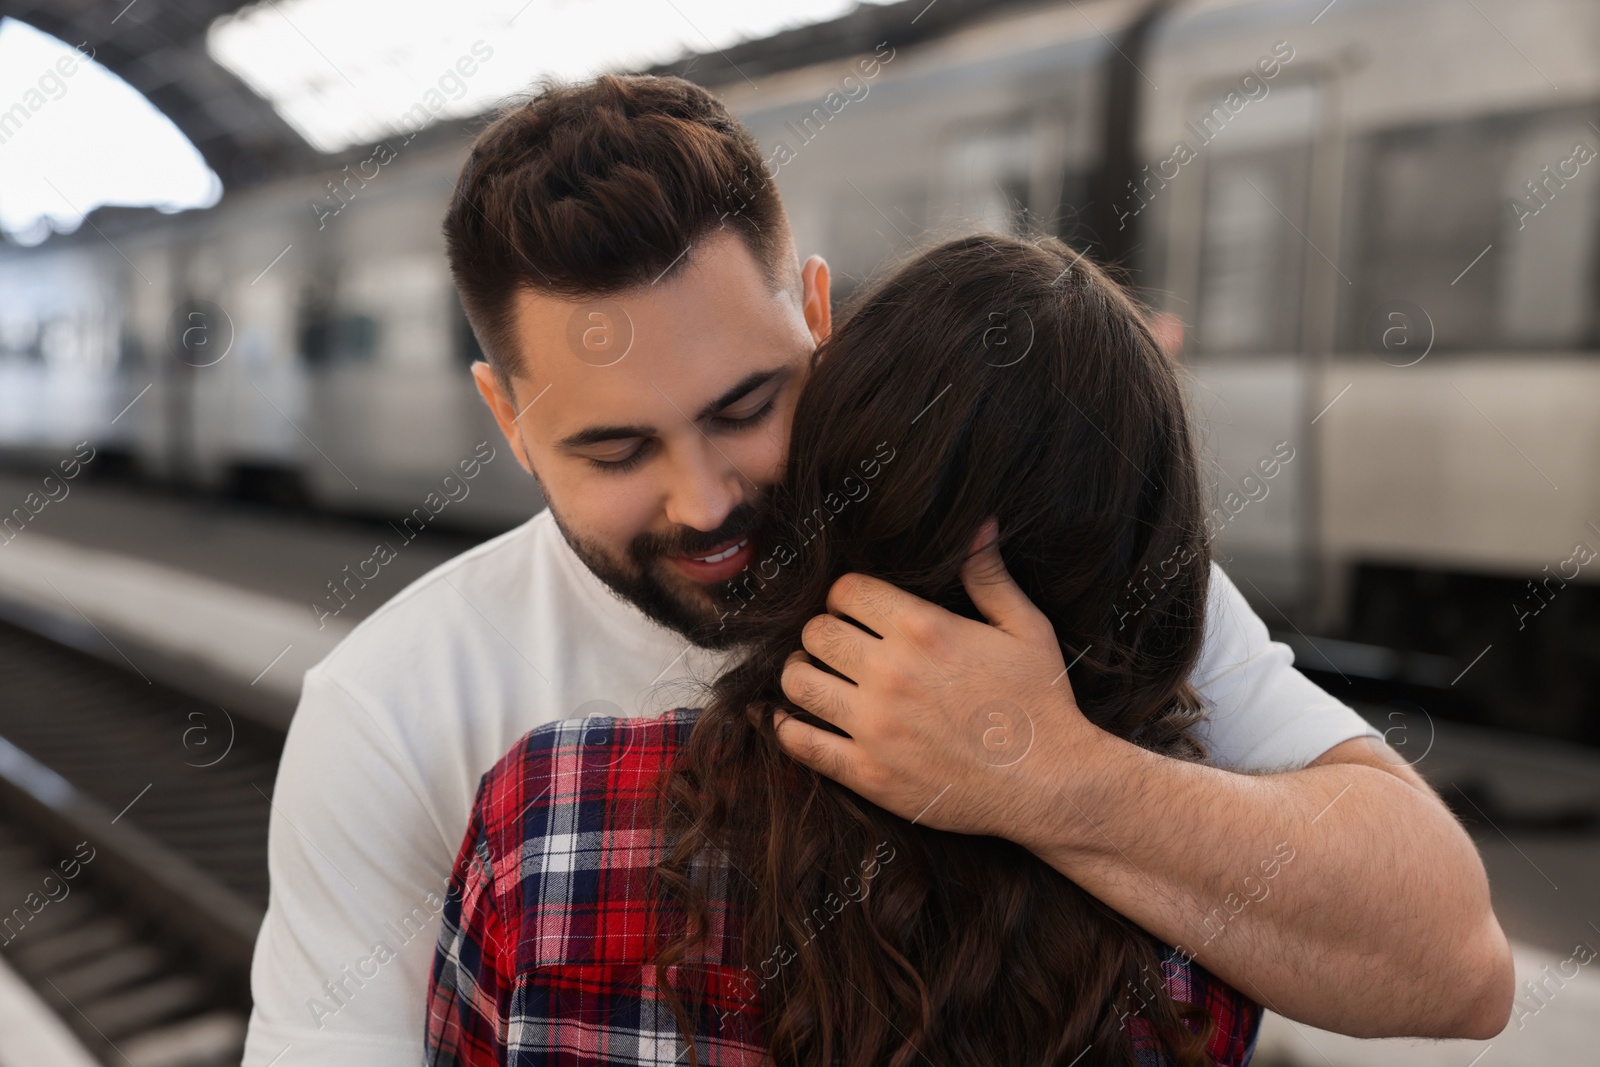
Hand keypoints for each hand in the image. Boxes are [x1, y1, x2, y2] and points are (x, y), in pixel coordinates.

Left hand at [774, 519, 1101, 839]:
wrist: (1051, 785)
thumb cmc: (1042, 703)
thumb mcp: (1026, 628)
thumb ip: (989, 575)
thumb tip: (978, 523)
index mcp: (924, 629)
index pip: (847, 591)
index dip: (848, 596)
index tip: (857, 610)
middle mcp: (892, 672)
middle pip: (816, 632)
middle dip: (823, 631)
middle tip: (838, 644)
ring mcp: (876, 725)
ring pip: (798, 682)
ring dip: (802, 673)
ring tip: (817, 675)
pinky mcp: (868, 773)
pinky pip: (800, 742)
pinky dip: (787, 727)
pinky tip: (796, 719)